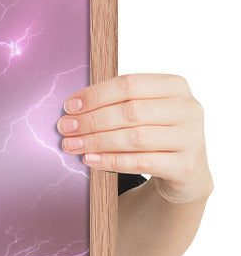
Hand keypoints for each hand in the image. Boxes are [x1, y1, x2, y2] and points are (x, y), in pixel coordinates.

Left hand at [58, 73, 212, 204]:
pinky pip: (142, 162)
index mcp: (175, 86)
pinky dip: (111, 161)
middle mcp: (188, 109)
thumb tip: (72, 109)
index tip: (69, 106)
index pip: (130, 84)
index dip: (96, 95)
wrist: (187, 171)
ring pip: (135, 137)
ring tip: (71, 144)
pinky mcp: (185, 166)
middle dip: (92, 120)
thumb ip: (116, 104)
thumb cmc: (156, 134)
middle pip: (131, 111)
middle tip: (65, 128)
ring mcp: (191, 138)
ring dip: (97, 141)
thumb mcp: (144, 112)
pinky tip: (90, 159)